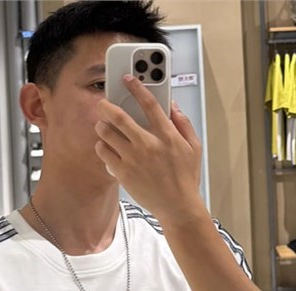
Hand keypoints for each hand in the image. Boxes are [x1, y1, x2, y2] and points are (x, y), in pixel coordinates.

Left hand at [94, 75, 203, 221]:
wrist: (177, 207)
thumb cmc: (186, 179)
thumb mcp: (194, 147)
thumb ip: (183, 124)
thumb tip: (173, 106)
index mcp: (167, 135)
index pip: (149, 103)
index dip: (137, 87)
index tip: (127, 79)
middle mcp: (147, 144)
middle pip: (118, 116)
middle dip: (106, 106)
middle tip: (103, 104)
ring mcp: (133, 159)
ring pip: (106, 133)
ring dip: (102, 126)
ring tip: (104, 127)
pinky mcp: (122, 173)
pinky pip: (103, 153)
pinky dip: (101, 147)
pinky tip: (106, 147)